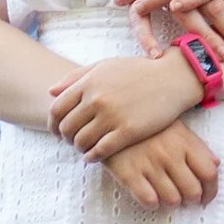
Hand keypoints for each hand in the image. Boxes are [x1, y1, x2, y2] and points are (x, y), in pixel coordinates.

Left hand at [49, 47, 204, 161]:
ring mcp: (112, 116)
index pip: (57, 109)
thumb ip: (77, 77)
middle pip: (67, 128)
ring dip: (79, 148)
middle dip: (65, 138)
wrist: (172, 79)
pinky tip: (94, 156)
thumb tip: (51, 91)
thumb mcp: (106, 66)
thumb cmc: (138, 71)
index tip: (58, 131)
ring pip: (82, 141)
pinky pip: (101, 150)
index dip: (53, 123)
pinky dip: (92, 156)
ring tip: (84, 148)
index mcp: (89, 82)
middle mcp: (97, 99)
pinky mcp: (128, 131)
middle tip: (72, 142)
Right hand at [101, 119, 219, 209]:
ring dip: (172, 202)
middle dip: (191, 200)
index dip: (211, 191)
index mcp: (186, 143)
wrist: (112, 116)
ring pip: (172, 199)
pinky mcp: (128, 172)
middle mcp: (170, 154)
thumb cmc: (150, 126)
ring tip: (166, 196)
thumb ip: (197, 147)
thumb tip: (216, 165)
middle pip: (192, 191)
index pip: (209, 174)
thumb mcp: (178, 129)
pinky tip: (150, 196)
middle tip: (185, 199)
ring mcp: (149, 164)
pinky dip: (152, 203)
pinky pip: (148, 200)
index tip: (206, 198)